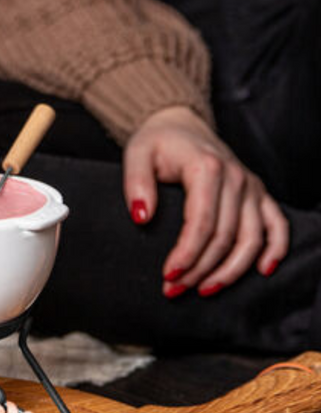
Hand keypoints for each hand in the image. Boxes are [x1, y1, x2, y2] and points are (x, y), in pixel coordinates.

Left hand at [123, 106, 288, 296]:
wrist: (181, 124)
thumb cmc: (159, 141)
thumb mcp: (137, 154)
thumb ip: (136, 184)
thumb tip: (141, 216)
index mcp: (206, 167)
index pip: (201, 223)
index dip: (186, 254)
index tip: (168, 275)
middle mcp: (235, 177)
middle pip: (224, 237)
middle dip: (200, 269)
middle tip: (175, 288)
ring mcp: (250, 186)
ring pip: (251, 239)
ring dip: (230, 271)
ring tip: (205, 289)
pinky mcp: (259, 192)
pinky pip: (276, 224)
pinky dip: (275, 249)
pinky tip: (263, 270)